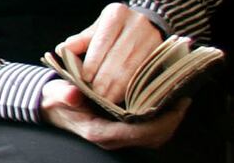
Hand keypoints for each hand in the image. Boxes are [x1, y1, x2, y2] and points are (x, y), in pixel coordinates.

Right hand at [41, 79, 189, 149]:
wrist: (50, 106)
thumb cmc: (56, 99)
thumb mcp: (57, 94)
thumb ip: (65, 94)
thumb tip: (73, 93)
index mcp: (99, 131)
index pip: (137, 132)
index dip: (159, 121)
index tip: (174, 104)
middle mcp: (111, 138)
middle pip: (150, 138)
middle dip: (170, 122)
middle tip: (183, 100)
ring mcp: (116, 136)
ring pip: (151, 138)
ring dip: (167, 122)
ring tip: (178, 101)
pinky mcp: (120, 130)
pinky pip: (146, 132)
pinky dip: (160, 121)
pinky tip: (164, 104)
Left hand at [58, 3, 162, 103]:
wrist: (149, 22)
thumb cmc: (115, 28)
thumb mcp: (98, 28)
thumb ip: (81, 40)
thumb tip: (62, 50)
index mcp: (116, 14)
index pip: (101, 41)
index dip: (92, 62)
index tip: (84, 79)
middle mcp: (135, 23)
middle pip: (117, 56)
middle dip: (104, 78)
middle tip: (94, 94)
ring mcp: (150, 37)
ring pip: (131, 67)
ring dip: (117, 86)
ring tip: (106, 99)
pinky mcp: (159, 52)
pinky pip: (142, 74)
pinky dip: (130, 87)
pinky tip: (121, 96)